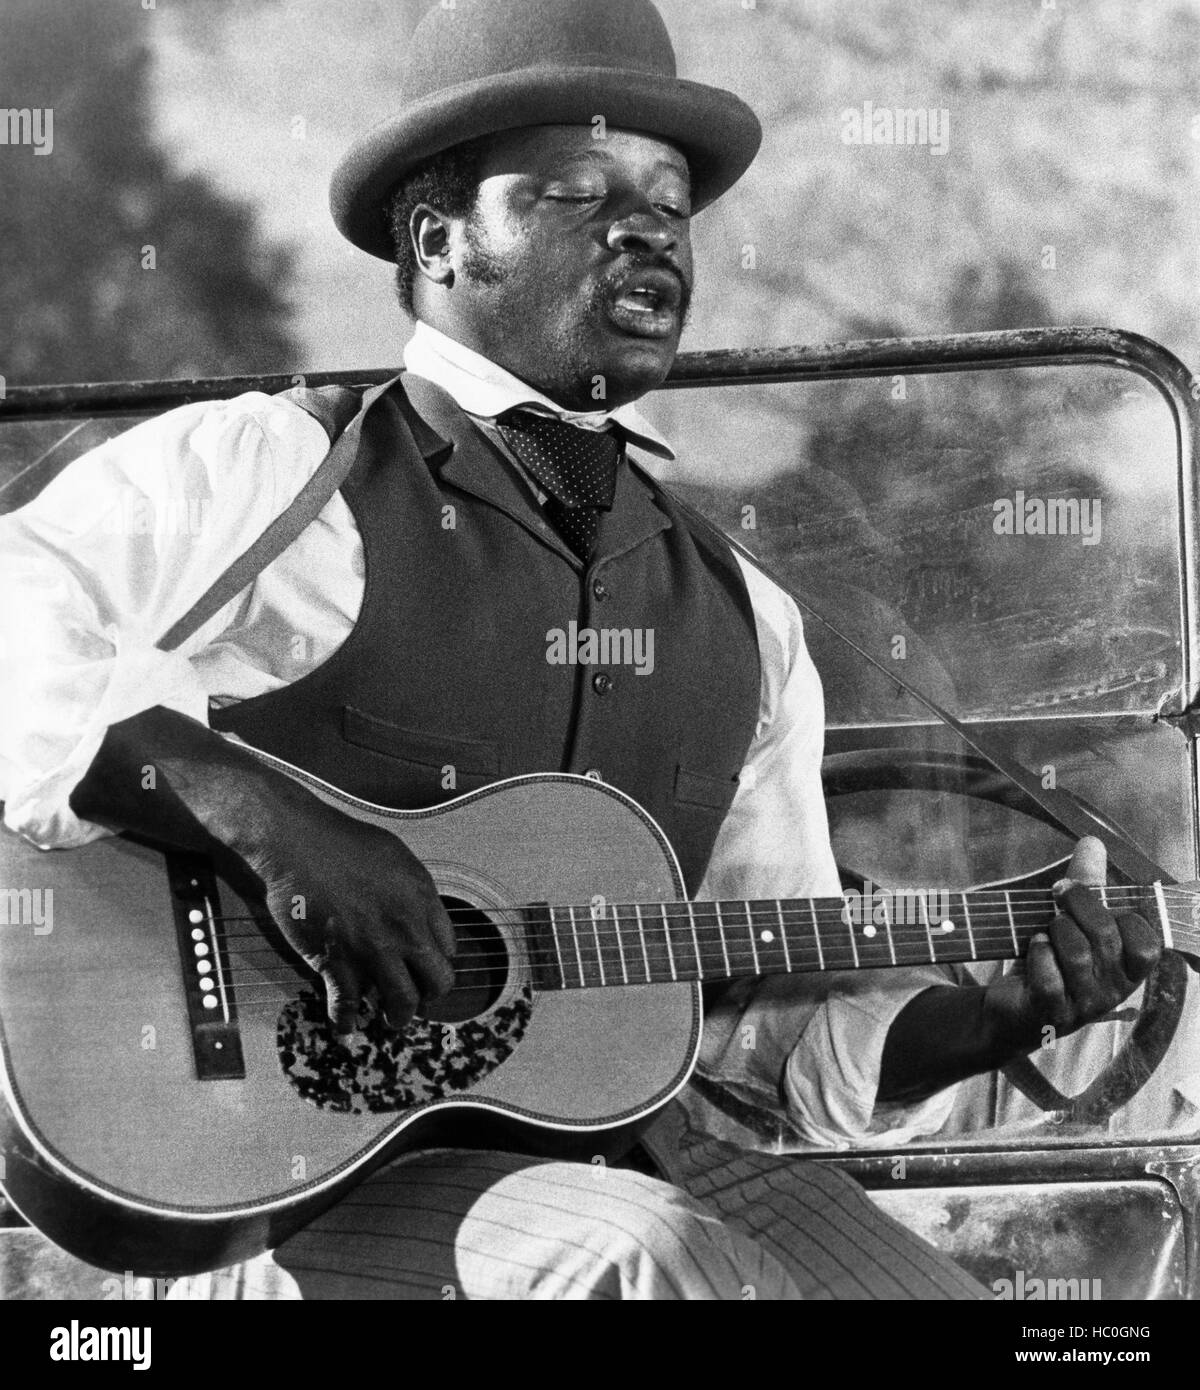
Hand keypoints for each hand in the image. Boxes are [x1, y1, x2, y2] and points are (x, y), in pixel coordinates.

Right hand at [244, 785, 455, 1034]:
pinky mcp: (335, 962)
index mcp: (423, 900)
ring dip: (399, 1016)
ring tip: (393, 1019)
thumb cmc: (343, 841)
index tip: (426, 966)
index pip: (449, 948)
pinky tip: (347, 1031)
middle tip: (418, 998)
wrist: (298, 842)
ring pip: (403, 1002)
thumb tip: (421, 910)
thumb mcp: (397, 857)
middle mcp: (405, 929)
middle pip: (437, 981)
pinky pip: (348, 1006)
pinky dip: (346, 1024)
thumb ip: (414, 889)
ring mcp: (371, 949)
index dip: (437, 961)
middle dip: (430, 995)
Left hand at [983, 836, 1161, 1050]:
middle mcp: (1113, 990)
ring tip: (1045, 931)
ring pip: (1076, 954)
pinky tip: (1034, 949)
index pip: (1147, 942)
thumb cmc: (1053, 959)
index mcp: (1127, 968)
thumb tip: (1092, 841)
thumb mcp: (1073, 920)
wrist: (1012, 1006)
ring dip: (1054, 930)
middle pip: (1106, 937)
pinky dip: (1037, 953)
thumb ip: (1086, 884)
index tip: (1090, 894)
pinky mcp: (1051, 1012)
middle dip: (1077, 907)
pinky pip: (1049, 976)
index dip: (1119, 912)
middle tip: (1058, 900)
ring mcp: (1084, 1005)